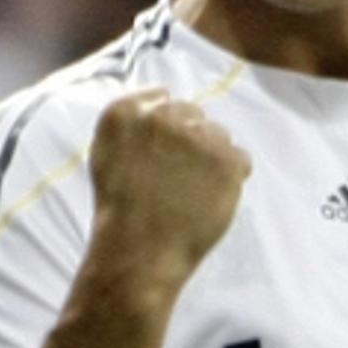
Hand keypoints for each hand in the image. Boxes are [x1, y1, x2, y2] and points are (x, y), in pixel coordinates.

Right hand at [89, 88, 251, 275]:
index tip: (163, 152)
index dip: (167, 128)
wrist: (141, 250)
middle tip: (181, 176)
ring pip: (219, 135)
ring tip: (195, 190)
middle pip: (194, 114)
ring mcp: (197, 137)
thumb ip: (134, 123)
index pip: (162, 98)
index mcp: (126, 113)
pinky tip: (211, 197)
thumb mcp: (106, 155)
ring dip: (212, 157)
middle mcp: (162, 116)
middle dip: (191, 140)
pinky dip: (232, 177)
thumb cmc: (120, 212)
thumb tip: (163, 97)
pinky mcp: (226, 159)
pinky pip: (241, 158)